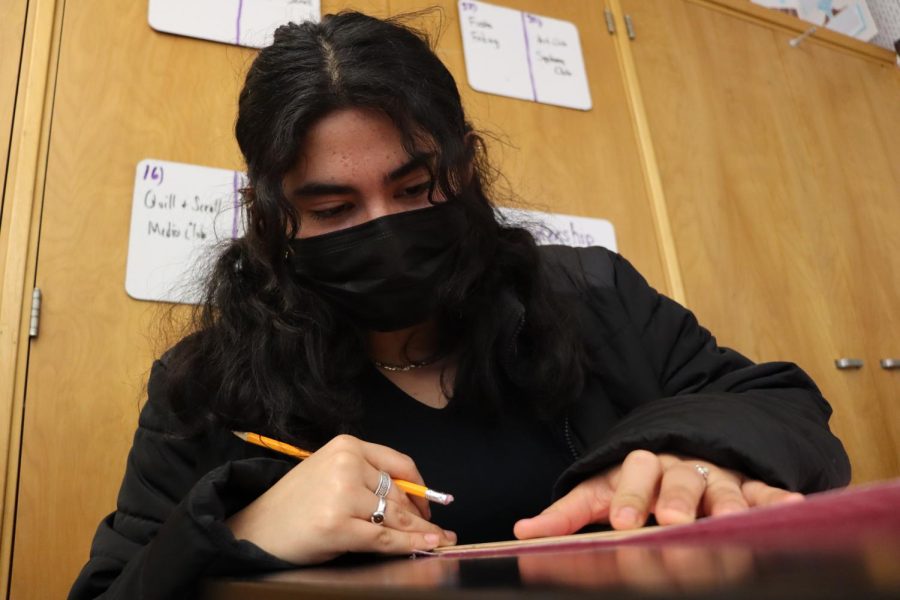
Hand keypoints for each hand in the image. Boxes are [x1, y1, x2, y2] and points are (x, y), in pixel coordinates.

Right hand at [226, 434, 455, 563]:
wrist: (255, 529)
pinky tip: (425, 546)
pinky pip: (383, 538)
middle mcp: (345, 464)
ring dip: (419, 532)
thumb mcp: (331, 475)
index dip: (419, 488)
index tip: (429, 504)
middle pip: (399, 493)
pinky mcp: (337, 525)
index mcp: (345, 445)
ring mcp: (341, 494)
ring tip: (437, 540)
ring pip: (395, 517)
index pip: (398, 463)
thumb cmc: (296, 505)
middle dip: (421, 516)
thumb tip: (416, 502)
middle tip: (439, 531)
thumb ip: (367, 480)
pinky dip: (408, 545)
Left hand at [514, 449, 803, 538]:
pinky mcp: (746, 485)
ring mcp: (714, 475)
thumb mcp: (599, 492)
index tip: (622, 521)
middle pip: (675, 480)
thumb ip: (566, 514)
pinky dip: (775, 499)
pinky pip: (763, 491)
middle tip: (671, 521)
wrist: (683, 445)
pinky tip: (793, 507)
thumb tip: (521, 532)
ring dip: (722, 502)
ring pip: (719, 486)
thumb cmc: (636, 482)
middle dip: (674, 500)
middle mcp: (677, 467)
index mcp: (639, 467)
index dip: (627, 497)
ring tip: (725, 521)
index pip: (630, 477)